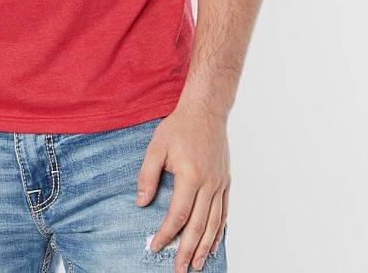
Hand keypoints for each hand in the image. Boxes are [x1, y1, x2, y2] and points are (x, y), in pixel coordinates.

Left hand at [135, 100, 229, 271]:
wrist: (206, 110)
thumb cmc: (179, 127)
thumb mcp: (156, 147)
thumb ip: (147, 176)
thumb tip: (141, 203)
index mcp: (190, 176)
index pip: (177, 215)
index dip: (166, 233)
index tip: (155, 246)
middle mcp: (208, 184)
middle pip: (198, 226)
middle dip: (187, 250)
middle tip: (179, 269)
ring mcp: (219, 184)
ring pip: (214, 223)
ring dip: (205, 247)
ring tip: (197, 265)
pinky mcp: (225, 182)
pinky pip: (224, 212)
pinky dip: (219, 231)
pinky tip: (213, 244)